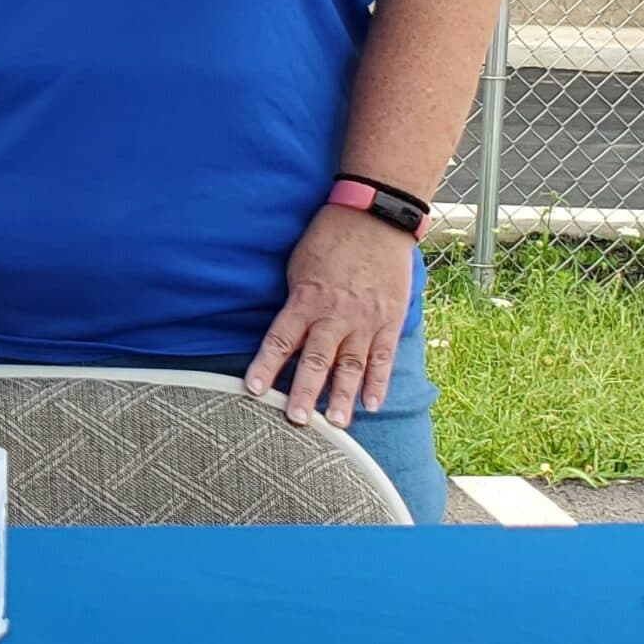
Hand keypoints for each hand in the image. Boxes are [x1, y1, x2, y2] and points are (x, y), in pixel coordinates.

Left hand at [244, 204, 415, 427]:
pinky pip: (383, 357)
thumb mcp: (299, 266)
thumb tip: (286, 332)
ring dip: (344, 397)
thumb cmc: (329, 238)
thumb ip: (295, 302)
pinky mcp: (389, 320)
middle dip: (307, 392)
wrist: (375, 218)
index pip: (281, 340)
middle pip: (317, 360)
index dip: (266, 366)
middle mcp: (335, 315)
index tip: (254, 391)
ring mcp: (365, 320)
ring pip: (352, 366)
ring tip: (337, 425)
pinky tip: (371, 405)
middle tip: (299, 421)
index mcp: (306, 300)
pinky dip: (379, 383)